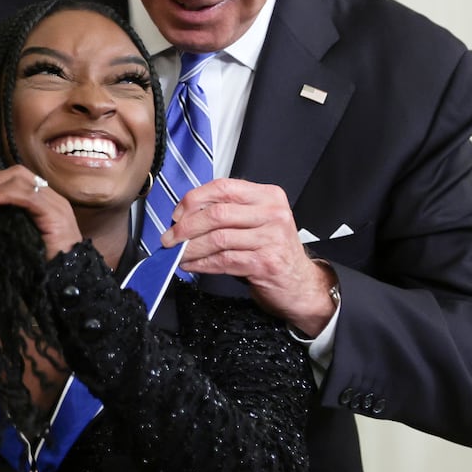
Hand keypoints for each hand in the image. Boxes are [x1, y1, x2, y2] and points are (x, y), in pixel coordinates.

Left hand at [0, 167, 81, 257]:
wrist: (65, 282)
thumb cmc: (39, 266)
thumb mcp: (6, 243)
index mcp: (42, 202)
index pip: (16, 177)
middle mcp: (50, 198)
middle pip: (16, 173)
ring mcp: (55, 204)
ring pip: (20, 180)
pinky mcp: (55, 214)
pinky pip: (27, 196)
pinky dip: (4, 195)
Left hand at [162, 178, 337, 335]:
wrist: (301, 284)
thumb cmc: (272, 250)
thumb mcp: (257, 222)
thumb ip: (229, 212)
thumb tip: (184, 216)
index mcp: (268, 196)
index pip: (223, 187)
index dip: (194, 200)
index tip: (177, 215)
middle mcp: (273, 213)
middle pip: (217, 213)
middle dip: (186, 227)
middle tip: (170, 238)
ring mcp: (272, 238)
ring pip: (217, 238)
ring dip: (190, 248)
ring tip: (177, 254)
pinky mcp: (266, 263)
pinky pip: (223, 261)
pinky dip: (201, 263)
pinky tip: (191, 265)